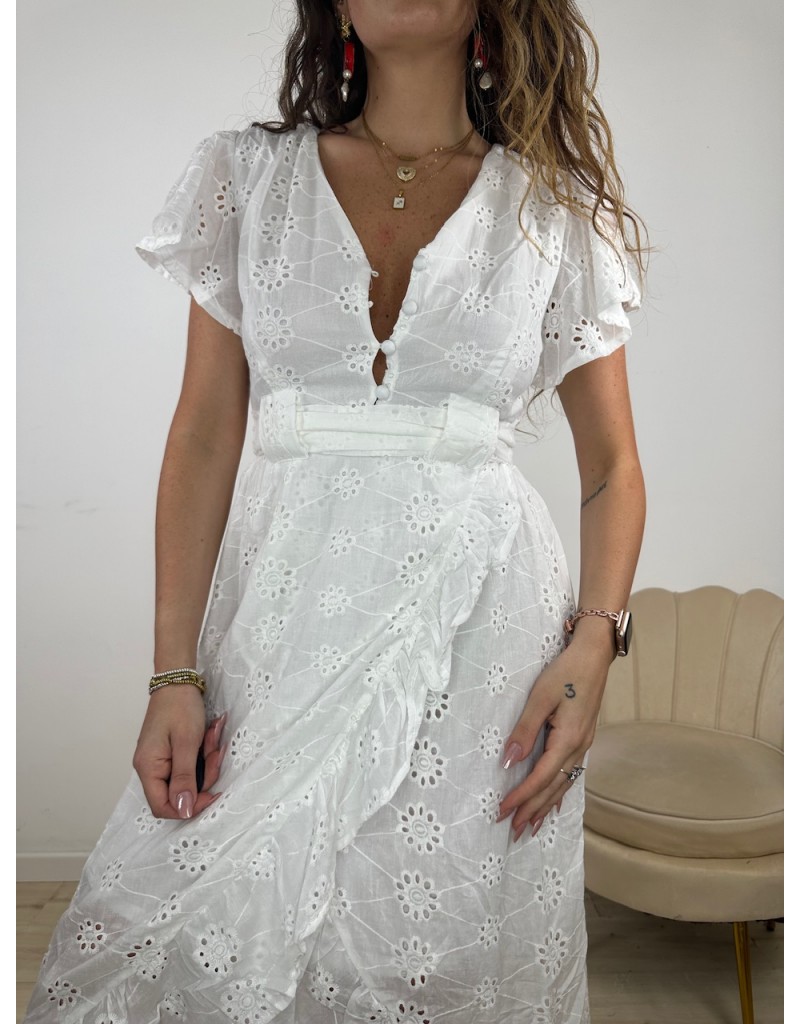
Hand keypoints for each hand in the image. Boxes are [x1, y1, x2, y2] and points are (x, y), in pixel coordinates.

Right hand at [132, 686, 226, 819]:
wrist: (178, 681)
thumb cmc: (180, 707)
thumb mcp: (187, 743)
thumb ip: (185, 779)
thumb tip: (183, 811)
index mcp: (148, 768)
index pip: (163, 807)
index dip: (188, 807)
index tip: (212, 794)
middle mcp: (150, 768)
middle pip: (179, 792)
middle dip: (204, 776)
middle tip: (215, 753)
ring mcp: (159, 760)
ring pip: (188, 778)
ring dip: (206, 762)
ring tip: (212, 737)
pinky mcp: (169, 753)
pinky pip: (189, 764)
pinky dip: (202, 754)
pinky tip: (209, 737)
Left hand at [497, 632, 612, 840]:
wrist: (594, 656)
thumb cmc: (565, 672)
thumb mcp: (540, 698)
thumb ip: (524, 731)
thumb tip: (508, 762)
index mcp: (568, 739)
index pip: (540, 777)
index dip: (521, 797)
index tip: (502, 811)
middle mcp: (579, 747)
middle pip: (553, 788)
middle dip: (532, 810)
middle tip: (514, 831)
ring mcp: (584, 744)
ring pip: (563, 783)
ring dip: (546, 806)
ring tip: (531, 826)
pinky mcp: (583, 738)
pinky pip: (571, 773)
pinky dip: (559, 792)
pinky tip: (554, 803)